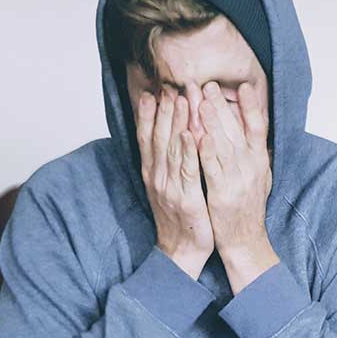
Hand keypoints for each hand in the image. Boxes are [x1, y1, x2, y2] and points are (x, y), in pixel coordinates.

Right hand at [136, 87, 214, 279]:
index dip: (149, 114)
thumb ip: (166, 163)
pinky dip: (186, 151)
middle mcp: (157, 177)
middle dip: (164, 110)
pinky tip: (189, 134)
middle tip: (169, 86)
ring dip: (175, 122)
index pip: (147, 138)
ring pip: (171, 149)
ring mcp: (169, 187)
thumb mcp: (167, 187)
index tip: (152, 91)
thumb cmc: (179, 218)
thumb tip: (167, 138)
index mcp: (152, 173)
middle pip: (158, 137)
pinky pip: (186, 171)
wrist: (181, 251)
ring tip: (180, 99)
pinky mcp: (186, 198)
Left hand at [197, 80, 278, 288]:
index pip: (258, 127)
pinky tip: (195, 135)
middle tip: (206, 84)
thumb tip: (254, 132)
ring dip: (211, 121)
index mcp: (260, 162)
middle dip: (221, 105)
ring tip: (199, 99)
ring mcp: (238, 180)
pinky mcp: (222, 193)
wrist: (245, 241)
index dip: (252, 106)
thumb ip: (255, 155)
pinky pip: (212, 168)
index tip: (244, 86)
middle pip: (236, 130)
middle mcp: (252, 167)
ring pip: (223, 144)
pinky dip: (205, 150)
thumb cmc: (247, 209)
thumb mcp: (260, 178)